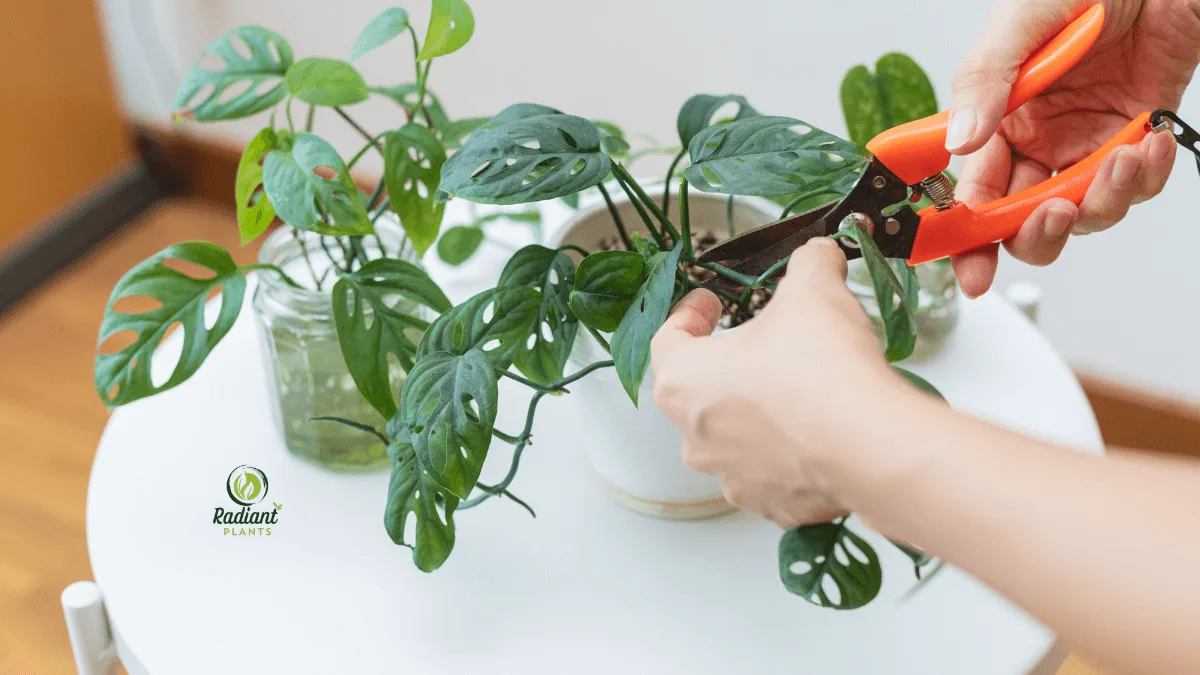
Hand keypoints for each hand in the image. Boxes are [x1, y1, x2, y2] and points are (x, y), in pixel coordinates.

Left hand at [650, 239, 920, 527]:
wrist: (871, 446)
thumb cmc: (823, 371)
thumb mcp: (813, 289)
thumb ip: (809, 263)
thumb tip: (818, 256)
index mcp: (683, 381)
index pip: (667, 340)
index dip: (689, 314)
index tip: (710, 302)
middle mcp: (695, 437)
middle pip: (700, 392)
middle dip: (730, 365)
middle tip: (764, 343)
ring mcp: (733, 478)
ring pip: (736, 438)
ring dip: (759, 414)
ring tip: (800, 389)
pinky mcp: (775, 506)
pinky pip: (776, 474)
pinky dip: (792, 454)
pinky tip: (823, 433)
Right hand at [945, 0, 1199, 296]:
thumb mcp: (1024, 22)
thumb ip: (984, 80)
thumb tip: (958, 141)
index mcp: (999, 119)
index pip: (974, 192)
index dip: (966, 235)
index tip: (968, 265)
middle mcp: (1039, 140)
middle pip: (1023, 220)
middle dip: (1035, 233)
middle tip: (1051, 217)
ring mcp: (1087, 145)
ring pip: (1084, 213)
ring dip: (1102, 199)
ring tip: (1120, 158)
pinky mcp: (1134, 141)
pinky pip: (1137, 186)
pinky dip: (1145, 175)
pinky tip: (1149, 141)